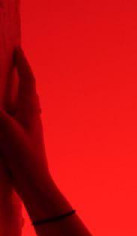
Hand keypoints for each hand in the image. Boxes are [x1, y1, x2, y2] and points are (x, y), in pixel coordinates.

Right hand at [0, 47, 52, 203]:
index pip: (27, 80)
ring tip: (18, 87)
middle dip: (23, 77)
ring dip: (21, 94)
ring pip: (27, 107)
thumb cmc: (22, 156)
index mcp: (29, 110)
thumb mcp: (2, 127)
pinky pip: (20, 121)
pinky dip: (15, 113)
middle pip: (29, 92)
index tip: (18, 50)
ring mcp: (30, 131)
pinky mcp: (25, 144)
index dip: (22, 64)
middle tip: (18, 63)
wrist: (34, 186)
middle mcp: (32, 118)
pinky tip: (13, 118)